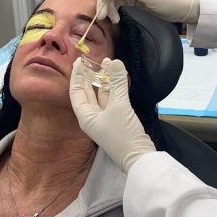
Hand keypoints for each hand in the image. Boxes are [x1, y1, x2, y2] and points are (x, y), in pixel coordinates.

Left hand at [70, 57, 154, 173]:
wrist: (139, 157)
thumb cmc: (123, 134)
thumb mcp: (120, 106)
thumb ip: (117, 83)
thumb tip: (115, 61)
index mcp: (85, 116)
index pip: (76, 91)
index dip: (77, 75)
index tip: (78, 61)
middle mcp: (92, 117)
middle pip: (88, 92)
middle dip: (90, 75)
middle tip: (91, 59)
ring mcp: (105, 118)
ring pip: (102, 95)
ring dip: (105, 80)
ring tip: (108, 63)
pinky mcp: (117, 119)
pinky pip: (113, 99)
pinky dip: (115, 88)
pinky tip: (119, 77)